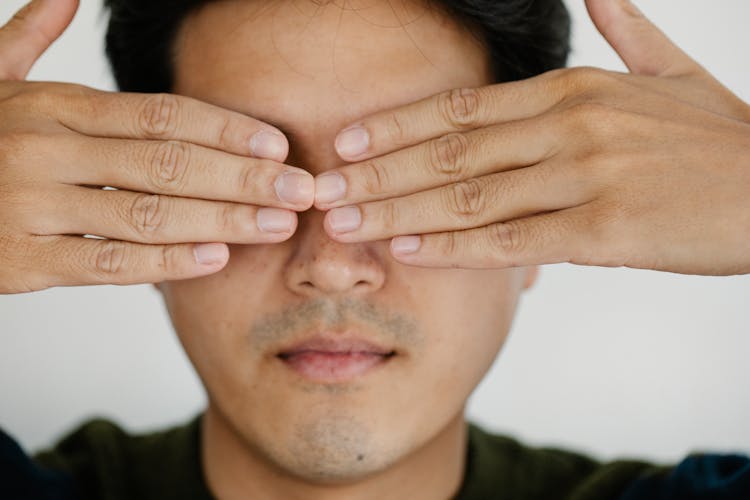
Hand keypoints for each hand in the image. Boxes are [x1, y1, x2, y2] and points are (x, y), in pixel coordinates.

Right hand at [0, 0, 313, 293]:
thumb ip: (30, 37)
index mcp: (54, 104)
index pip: (160, 114)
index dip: (226, 129)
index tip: (278, 146)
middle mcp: (45, 149)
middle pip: (166, 162)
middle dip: (242, 178)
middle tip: (299, 191)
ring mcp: (32, 206)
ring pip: (145, 213)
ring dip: (220, 220)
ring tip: (274, 224)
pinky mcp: (22, 261)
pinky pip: (107, 264)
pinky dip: (165, 262)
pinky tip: (215, 258)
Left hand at [314, 0, 749, 275]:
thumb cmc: (717, 138)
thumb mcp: (672, 71)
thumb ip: (626, 31)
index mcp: (572, 90)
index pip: (460, 108)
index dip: (396, 126)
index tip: (348, 144)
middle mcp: (569, 126)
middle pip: (449, 152)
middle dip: (378, 174)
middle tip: (324, 192)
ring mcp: (585, 177)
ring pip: (470, 196)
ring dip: (399, 210)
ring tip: (347, 224)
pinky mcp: (604, 230)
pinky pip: (512, 241)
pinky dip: (455, 246)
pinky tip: (410, 249)